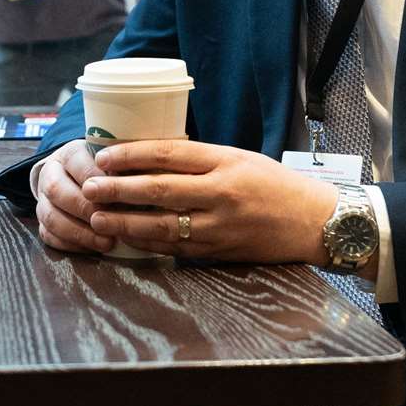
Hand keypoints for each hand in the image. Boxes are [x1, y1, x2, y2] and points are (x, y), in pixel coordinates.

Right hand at [32, 140, 114, 254]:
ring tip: (105, 242)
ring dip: (78, 232)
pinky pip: (48, 236)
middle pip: (56, 189)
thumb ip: (123, 168)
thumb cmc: (106, 170)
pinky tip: (92, 248)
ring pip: (50, 216)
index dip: (96, 179)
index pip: (77, 162)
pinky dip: (70, 244)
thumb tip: (134, 185)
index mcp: (68, 154)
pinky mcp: (42, 222)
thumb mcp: (115, 161)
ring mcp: (43, 199)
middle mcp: (50, 173)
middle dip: (84, 208)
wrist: (81, 178)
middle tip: (109, 221)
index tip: (117, 193)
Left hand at [80, 140, 336, 264]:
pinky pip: (176, 248)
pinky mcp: (220, 252)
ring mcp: (221, 226)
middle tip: (89, 189)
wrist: (316, 221)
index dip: (131, 155)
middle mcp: (222, 193)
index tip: (103, 157)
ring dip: (126, 223)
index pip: (169, 153)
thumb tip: (147, 157)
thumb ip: (198, 159)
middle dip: (118, 190)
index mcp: (225, 161)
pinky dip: (149, 243)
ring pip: (163, 225)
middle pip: (159, 190)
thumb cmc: (275, 184)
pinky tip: (127, 239)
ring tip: (98, 219)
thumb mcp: (238, 158)